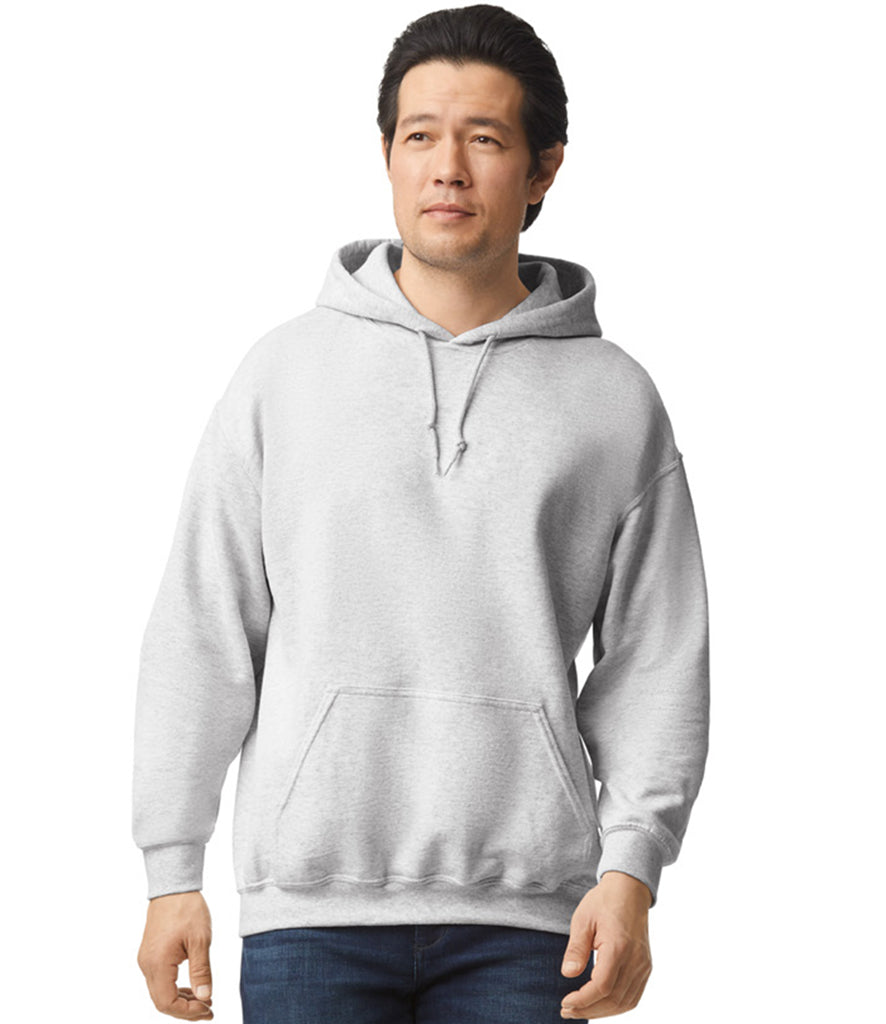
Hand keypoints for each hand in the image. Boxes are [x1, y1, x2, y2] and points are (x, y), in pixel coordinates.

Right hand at [137, 890, 213, 1019]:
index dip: (188, 1012)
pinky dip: (176, 988)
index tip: (208, 1010)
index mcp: (157, 964)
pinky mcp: (150, 954)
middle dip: (186, 1010)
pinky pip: (160, 980)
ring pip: (160, 992)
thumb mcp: (200, 940)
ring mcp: (147, 959)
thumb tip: (204, 997)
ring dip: (181, 1000)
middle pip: (162, 1001)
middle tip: (209, 1010)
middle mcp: (147, 965)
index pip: (167, 1003)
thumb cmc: (187, 909)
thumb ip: (201, 971)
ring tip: (205, 999)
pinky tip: (192, 986)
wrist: (173, 887)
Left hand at [559, 871, 652, 1017]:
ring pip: (625, 1002)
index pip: (602, 986)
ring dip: (602, 1012)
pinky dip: (616, 1006)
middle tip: (567, 1011)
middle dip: (589, 1010)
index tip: (565, 1003)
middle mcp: (635, 960)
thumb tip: (568, 975)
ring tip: (580, 1010)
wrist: (629, 890)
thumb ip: (576, 948)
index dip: (583, 1000)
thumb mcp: (583, 919)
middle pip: (614, 999)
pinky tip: (600, 1004)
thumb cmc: (603, 902)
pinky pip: (634, 996)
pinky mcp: (645, 967)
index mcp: (619, 947)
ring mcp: (643, 965)